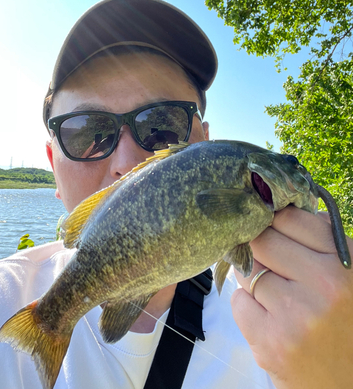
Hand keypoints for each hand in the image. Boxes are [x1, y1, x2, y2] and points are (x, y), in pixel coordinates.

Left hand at [231, 206, 352, 388]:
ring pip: (248, 271)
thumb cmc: (346, 323)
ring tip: (276, 295)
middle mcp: (325, 285)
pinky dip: (247, 306)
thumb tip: (283, 209)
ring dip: (254, 279)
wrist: (348, 385)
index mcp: (346, 263)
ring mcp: (296, 315)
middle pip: (262, 240)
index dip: (275, 221)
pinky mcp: (271, 343)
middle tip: (266, 260)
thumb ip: (322, 241)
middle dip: (259, 246)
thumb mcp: (349, 275)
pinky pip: (239, 303)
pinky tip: (269, 317)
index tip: (269, 227)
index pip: (290, 219)